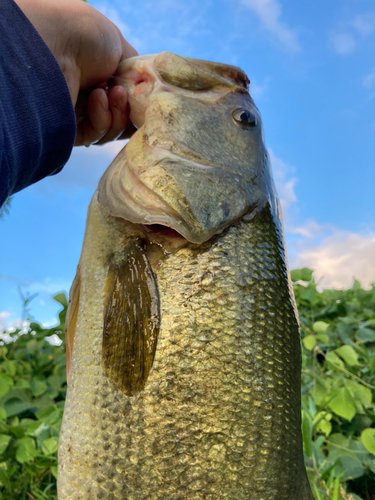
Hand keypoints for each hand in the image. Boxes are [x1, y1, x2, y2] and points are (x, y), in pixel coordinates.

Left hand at [14, 0, 137, 145]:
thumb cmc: (87, 38)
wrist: (58, 43)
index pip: (125, 103)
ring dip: (117, 115)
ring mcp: (78, 114)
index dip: (137, 106)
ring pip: (110, 131)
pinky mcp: (68, 130)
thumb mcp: (120, 48)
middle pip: (121, 121)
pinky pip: (95, 136)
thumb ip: (135, 74)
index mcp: (99, 77)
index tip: (144, 101)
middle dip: (128, 111)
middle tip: (123, 94)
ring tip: (111, 92)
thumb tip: (143, 93)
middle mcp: (87, 97)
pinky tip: (97, 98)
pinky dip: (102, 120)